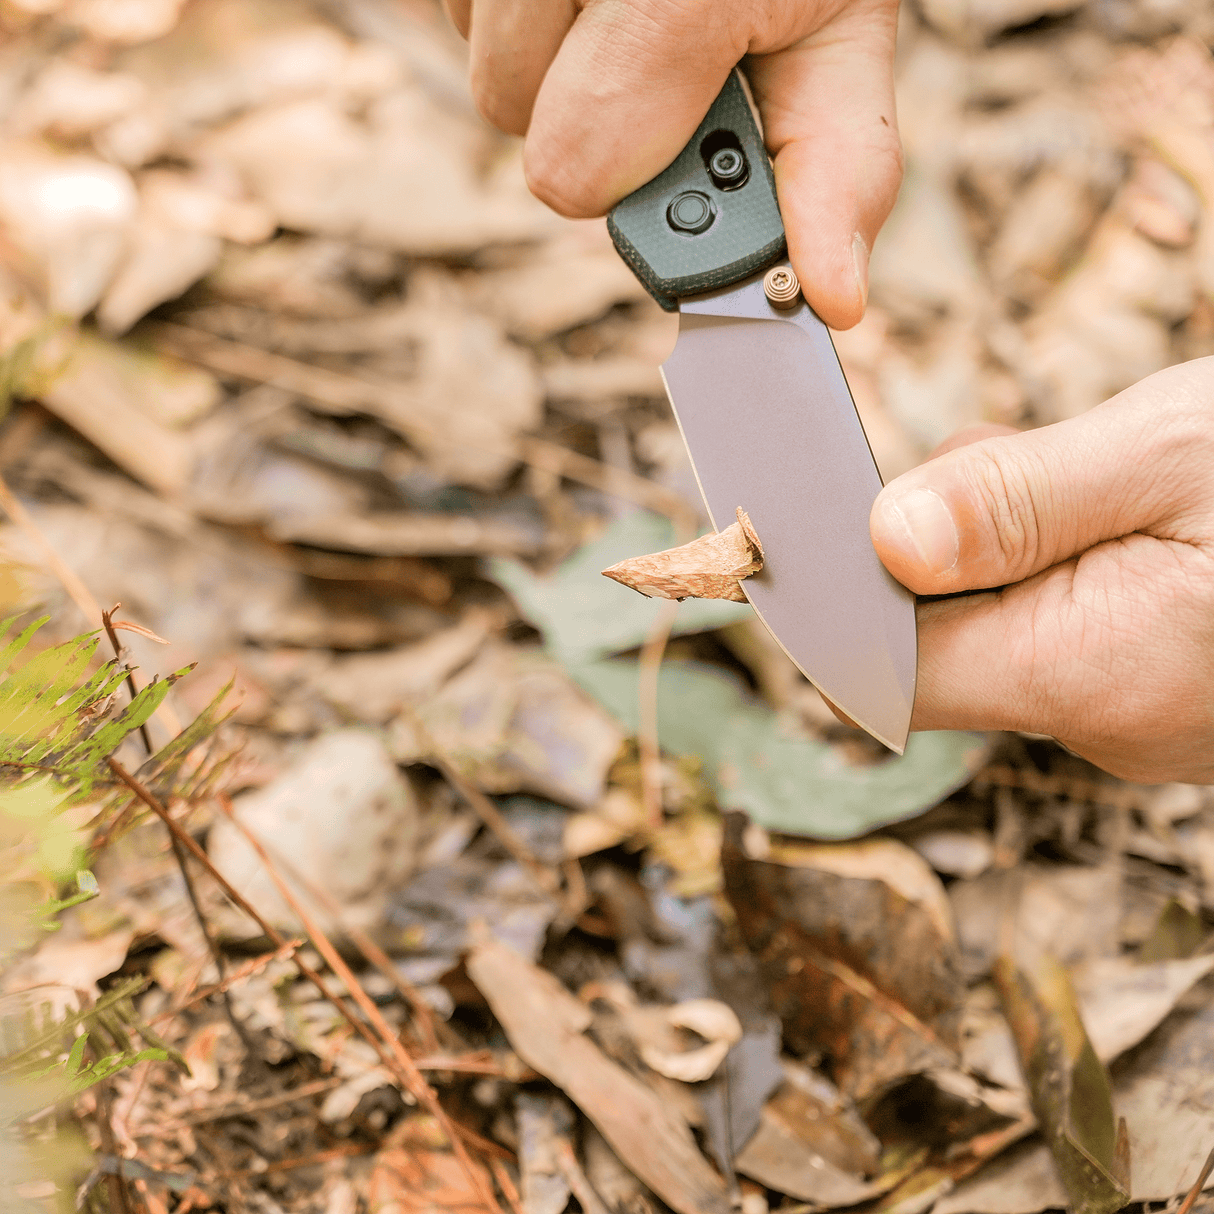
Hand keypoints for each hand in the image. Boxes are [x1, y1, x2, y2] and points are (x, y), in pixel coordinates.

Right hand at [444, 0, 902, 328]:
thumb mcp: (838, 37)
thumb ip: (833, 172)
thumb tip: (831, 300)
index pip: (576, 162)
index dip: (627, 173)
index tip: (680, 139)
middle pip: (508, 112)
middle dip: (588, 113)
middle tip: (656, 56)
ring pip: (480, 61)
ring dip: (550, 61)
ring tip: (625, 9)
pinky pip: (452, 8)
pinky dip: (517, 16)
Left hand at [869, 359, 1213, 783]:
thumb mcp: (1176, 454)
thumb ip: (1021, 500)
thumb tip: (885, 536)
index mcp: (1084, 673)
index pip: (889, 673)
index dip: (835, 603)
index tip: (819, 518)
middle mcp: (1097, 718)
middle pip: (939, 641)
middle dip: (930, 544)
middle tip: (991, 457)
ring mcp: (1135, 711)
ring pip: (1002, 627)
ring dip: (1001, 541)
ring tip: (1074, 468)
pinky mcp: (1161, 686)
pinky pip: (1066, 628)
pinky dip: (1055, 559)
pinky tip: (1110, 501)